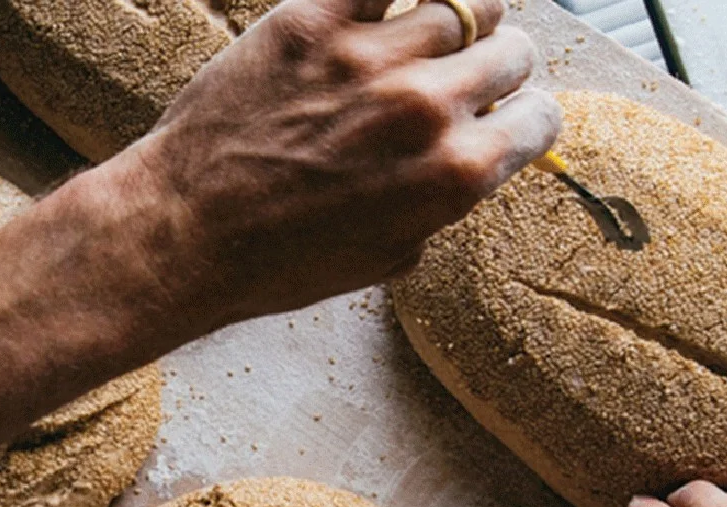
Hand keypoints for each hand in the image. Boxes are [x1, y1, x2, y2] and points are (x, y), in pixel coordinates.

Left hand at [126, 0, 560, 330]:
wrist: (186, 234)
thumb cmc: (278, 261)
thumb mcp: (385, 258)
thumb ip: (440, 206)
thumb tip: (468, 165)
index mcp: (455, 176)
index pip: (540, 117)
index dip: (525, 116)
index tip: (506, 114)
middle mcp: (426, 108)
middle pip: (512, 51)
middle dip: (495, 66)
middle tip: (462, 75)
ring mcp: (370, 57)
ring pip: (462, 1)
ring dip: (455, 18)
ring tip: (425, 34)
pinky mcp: (312, 20)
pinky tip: (387, 5)